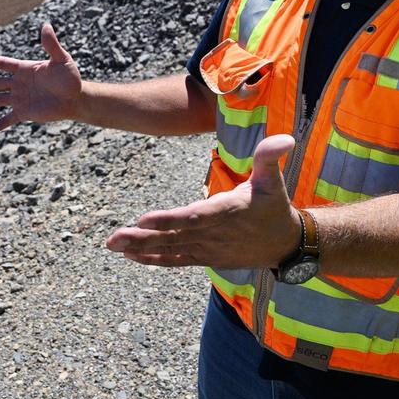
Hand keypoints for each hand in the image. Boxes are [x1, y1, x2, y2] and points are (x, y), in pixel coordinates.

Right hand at [0, 23, 81, 133]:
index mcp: (24, 69)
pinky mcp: (24, 113)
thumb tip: (46, 25)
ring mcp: (20, 99)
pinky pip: (8, 119)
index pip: (4, 64)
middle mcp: (18, 84)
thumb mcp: (62, 59)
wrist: (76, 98)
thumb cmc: (70, 77)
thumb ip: (51, 45)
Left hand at [105, 135, 301, 267]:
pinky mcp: (204, 258)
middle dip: (142, 238)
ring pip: (170, 250)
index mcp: (228, 211)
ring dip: (141, 248)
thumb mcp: (274, 180)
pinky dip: (153, 259)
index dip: (169, 220)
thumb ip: (269, 157)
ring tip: (112, 245)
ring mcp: (208, 249)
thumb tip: (286, 138)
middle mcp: (214, 233)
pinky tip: (130, 255)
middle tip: (113, 238)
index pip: (195, 217)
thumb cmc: (274, 206)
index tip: (143, 220)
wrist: (285, 245)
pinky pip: (176, 260)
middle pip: (174, 236)